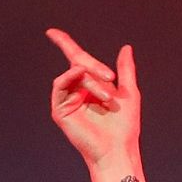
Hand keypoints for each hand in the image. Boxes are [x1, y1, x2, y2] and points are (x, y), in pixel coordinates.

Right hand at [46, 28, 143, 181]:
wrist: (118, 149)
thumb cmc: (125, 127)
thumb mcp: (129, 93)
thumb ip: (126, 70)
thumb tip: (126, 47)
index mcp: (91, 86)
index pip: (77, 60)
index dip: (65, 44)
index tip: (52, 32)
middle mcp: (77, 91)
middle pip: (79, 64)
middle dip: (94, 66)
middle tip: (110, 78)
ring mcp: (67, 100)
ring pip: (73, 74)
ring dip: (91, 80)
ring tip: (107, 99)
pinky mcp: (60, 110)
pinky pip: (60, 84)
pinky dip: (71, 77)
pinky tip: (84, 83)